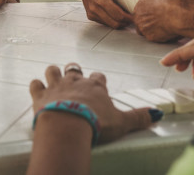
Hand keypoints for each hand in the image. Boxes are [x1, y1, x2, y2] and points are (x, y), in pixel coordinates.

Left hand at [30, 63, 151, 143]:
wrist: (69, 125)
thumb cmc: (97, 123)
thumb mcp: (122, 122)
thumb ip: (138, 117)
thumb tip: (158, 114)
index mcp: (95, 87)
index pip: (98, 77)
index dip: (98, 80)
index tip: (99, 84)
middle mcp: (75, 81)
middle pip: (74, 69)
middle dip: (74, 72)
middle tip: (75, 78)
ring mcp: (56, 86)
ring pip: (52, 70)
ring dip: (53, 73)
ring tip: (54, 77)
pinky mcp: (40, 94)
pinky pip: (35, 84)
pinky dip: (36, 86)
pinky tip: (37, 89)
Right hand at [77, 0, 133, 27]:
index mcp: (100, 0)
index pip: (118, 15)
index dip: (129, 18)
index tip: (136, 16)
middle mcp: (95, 9)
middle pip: (115, 23)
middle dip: (126, 22)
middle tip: (133, 18)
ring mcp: (92, 14)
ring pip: (111, 25)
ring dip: (120, 23)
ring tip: (126, 17)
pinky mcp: (91, 17)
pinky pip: (105, 23)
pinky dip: (113, 21)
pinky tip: (117, 16)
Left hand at [130, 0, 182, 41]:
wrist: (177, 13)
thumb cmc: (166, 1)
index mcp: (137, 10)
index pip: (137, 15)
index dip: (146, 15)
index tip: (153, 14)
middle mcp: (138, 21)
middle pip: (140, 24)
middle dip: (148, 23)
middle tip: (159, 20)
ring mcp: (144, 30)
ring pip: (146, 32)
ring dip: (152, 30)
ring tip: (163, 25)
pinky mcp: (152, 38)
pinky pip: (154, 38)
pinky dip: (159, 36)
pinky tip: (167, 30)